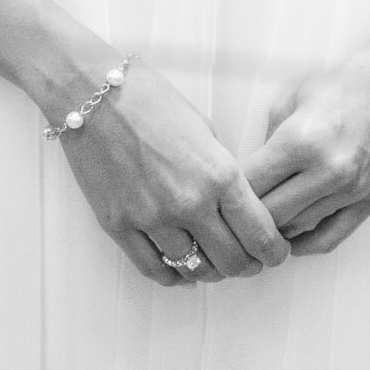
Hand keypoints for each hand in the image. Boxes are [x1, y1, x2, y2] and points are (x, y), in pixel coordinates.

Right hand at [55, 57, 289, 286]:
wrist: (94, 93)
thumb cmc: (150, 99)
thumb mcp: (204, 128)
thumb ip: (222, 171)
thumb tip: (235, 206)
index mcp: (219, 173)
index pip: (259, 234)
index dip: (273, 251)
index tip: (275, 253)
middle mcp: (189, 203)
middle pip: (232, 262)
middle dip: (247, 265)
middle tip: (249, 261)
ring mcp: (152, 218)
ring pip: (195, 270)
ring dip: (210, 270)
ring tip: (214, 261)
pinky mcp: (119, 226)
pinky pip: (155, 270)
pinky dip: (174, 276)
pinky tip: (182, 269)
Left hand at [244, 45, 369, 255]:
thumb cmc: (342, 84)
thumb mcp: (289, 100)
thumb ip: (266, 141)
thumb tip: (250, 175)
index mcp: (302, 140)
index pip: (252, 184)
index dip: (231, 192)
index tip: (221, 193)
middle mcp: (328, 170)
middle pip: (272, 215)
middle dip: (249, 215)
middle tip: (235, 214)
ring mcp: (352, 190)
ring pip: (298, 229)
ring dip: (276, 229)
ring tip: (260, 223)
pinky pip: (330, 238)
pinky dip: (306, 243)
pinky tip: (291, 238)